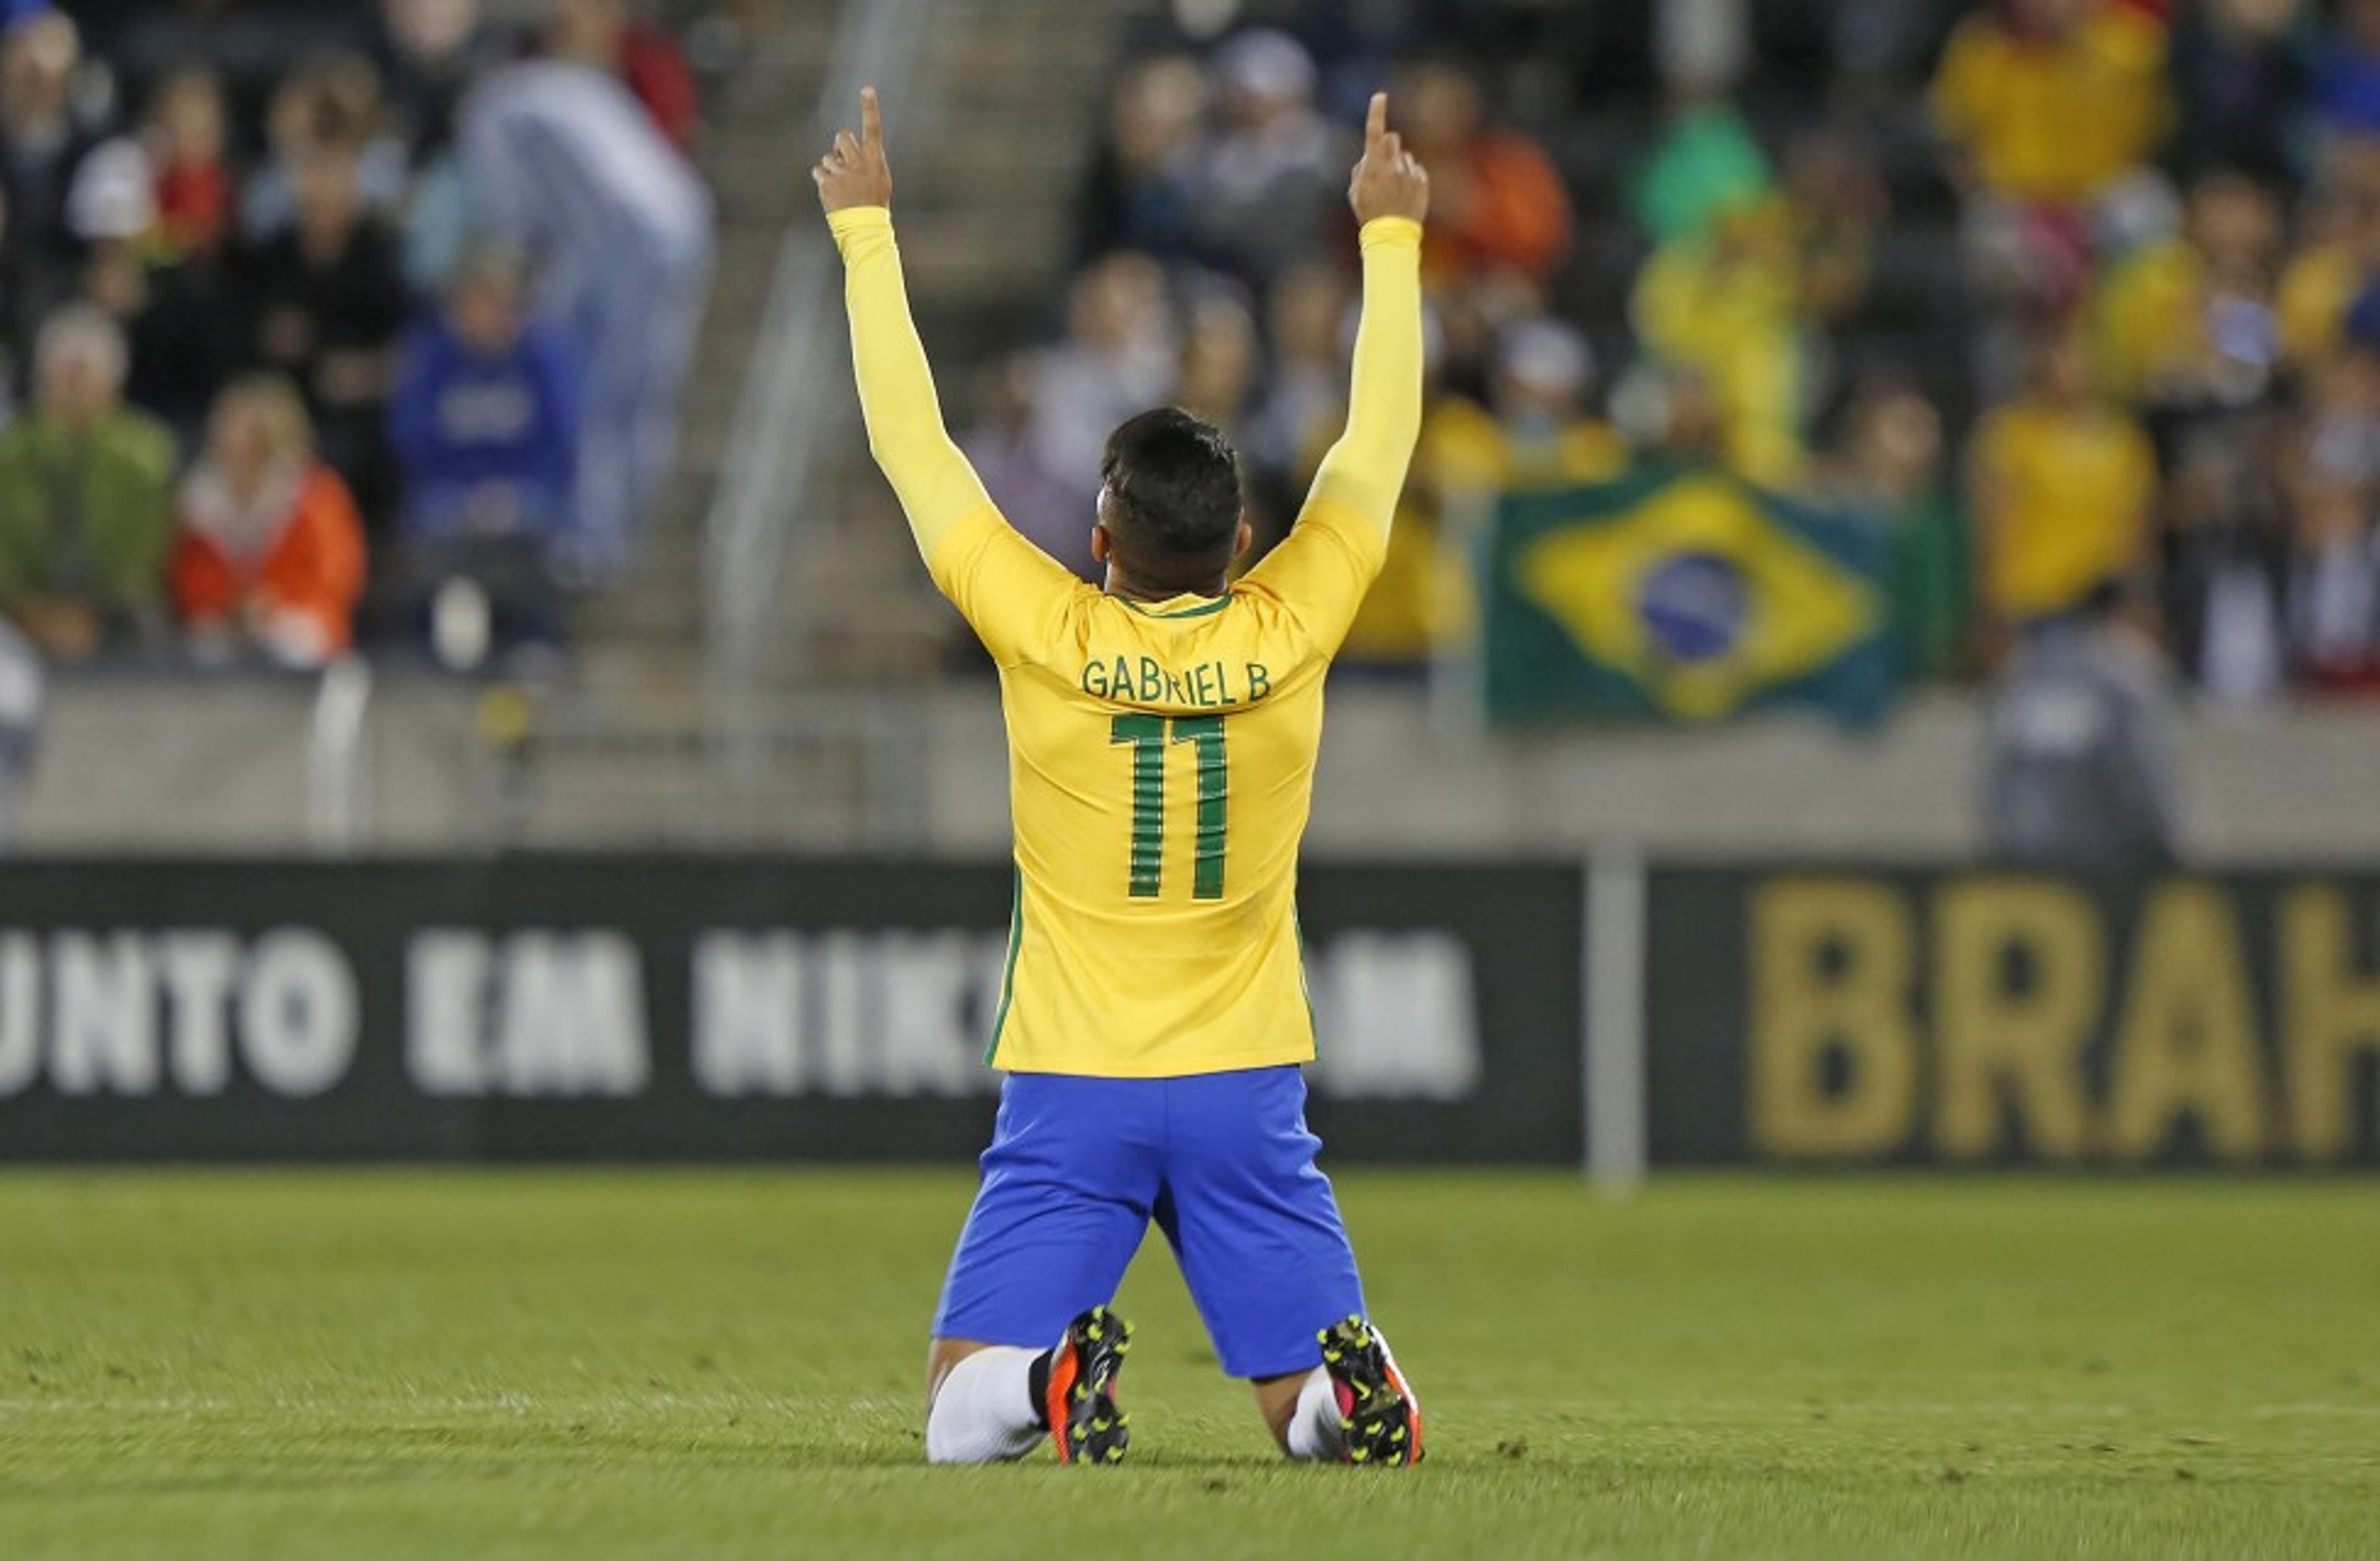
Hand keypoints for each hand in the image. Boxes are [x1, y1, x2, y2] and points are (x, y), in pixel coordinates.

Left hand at [814, 86, 892, 214]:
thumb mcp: (879, 179)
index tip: (867, 89)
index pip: (873, 130)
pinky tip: (832, 193)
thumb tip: (850, 146)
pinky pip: (818, 172)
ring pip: (828, 157)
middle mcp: (859, 164)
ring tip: (841, 186)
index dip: (870, 108)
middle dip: (839, 145)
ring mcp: (842, 174)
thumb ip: (867, 159)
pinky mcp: (828, 183)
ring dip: (831, 168)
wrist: (864, 228)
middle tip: (844, 162)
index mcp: (874, 161)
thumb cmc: (873, 203)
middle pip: (842, 137)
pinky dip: (823, 180)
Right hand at [1348, 91, 1428, 225]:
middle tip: (1383, 163)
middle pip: (1392, 139)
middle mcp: (1394, 165)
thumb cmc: (1369, 214)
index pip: (1374, 132)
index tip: (1380, 96)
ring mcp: (1410, 173)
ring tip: (1394, 189)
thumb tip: (1369, 157)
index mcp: (1374, 166)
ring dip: (1399, 165)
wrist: (1393, 235)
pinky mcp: (1422, 182)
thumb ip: (1362, 169)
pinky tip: (1404, 195)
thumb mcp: (1355, 192)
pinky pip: (1416, 170)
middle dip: (1387, 145)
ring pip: (1405, 157)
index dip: (1377, 112)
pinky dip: (1410, 178)